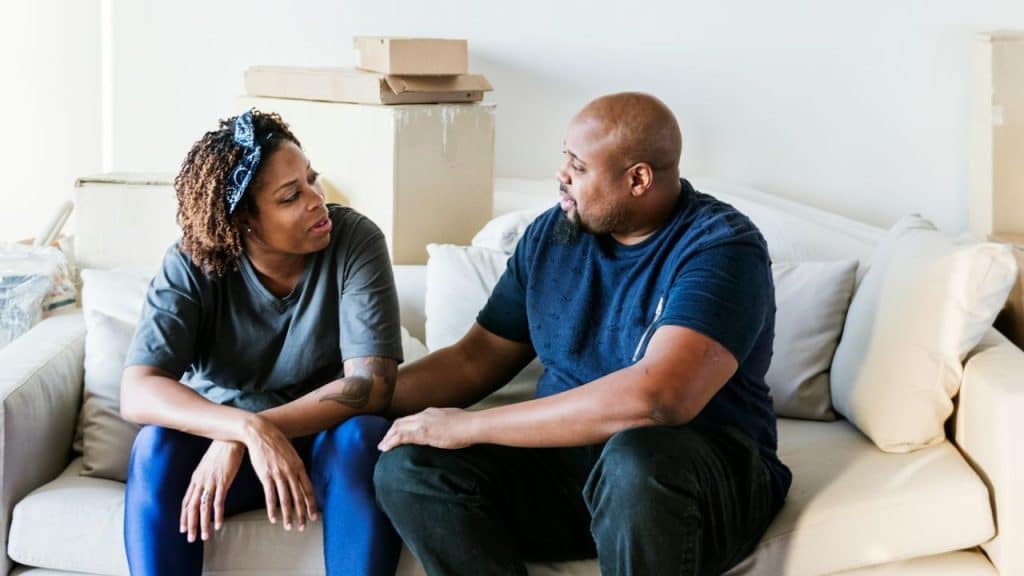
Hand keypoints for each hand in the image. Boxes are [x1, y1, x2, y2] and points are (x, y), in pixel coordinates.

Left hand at [180, 440, 243, 542]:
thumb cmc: (222, 450)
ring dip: (203, 524)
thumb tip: (206, 484)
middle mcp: (200, 482)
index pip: (186, 501)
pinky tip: (219, 524)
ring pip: (203, 508)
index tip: (183, 528)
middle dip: (190, 525)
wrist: (230, 438)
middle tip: (191, 538)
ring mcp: (211, 482)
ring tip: (205, 537)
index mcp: (196, 478)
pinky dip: (218, 515)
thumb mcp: (209, 464)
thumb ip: (206, 476)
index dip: (183, 516)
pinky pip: (218, 502)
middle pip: (191, 507)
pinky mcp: (222, 481)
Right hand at [242, 415, 318, 530]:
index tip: (314, 516)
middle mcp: (291, 471)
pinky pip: (270, 495)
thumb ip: (296, 466)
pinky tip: (273, 518)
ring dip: (288, 515)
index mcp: (299, 466)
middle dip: (302, 514)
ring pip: (286, 499)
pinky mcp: (265, 475)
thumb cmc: (276, 442)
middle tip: (303, 527)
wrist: (260, 432)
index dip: (311, 504)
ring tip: (289, 527)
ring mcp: (278, 474)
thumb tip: (300, 478)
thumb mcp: (291, 453)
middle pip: (299, 497)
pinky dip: (272, 509)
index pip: (308, 489)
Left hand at [377, 407, 476, 451]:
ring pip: (397, 428)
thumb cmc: (468, 425)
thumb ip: (446, 425)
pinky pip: (401, 437)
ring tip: (382, 447)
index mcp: (431, 412)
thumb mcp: (454, 421)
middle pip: (400, 422)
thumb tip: (447, 430)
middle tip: (384, 442)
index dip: (401, 426)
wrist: (472, 425)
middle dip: (391, 432)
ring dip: (388, 437)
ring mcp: (422, 423)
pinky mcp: (422, 432)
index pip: (410, 418)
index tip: (395, 434)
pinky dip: (391, 442)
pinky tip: (385, 449)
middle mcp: (424, 414)